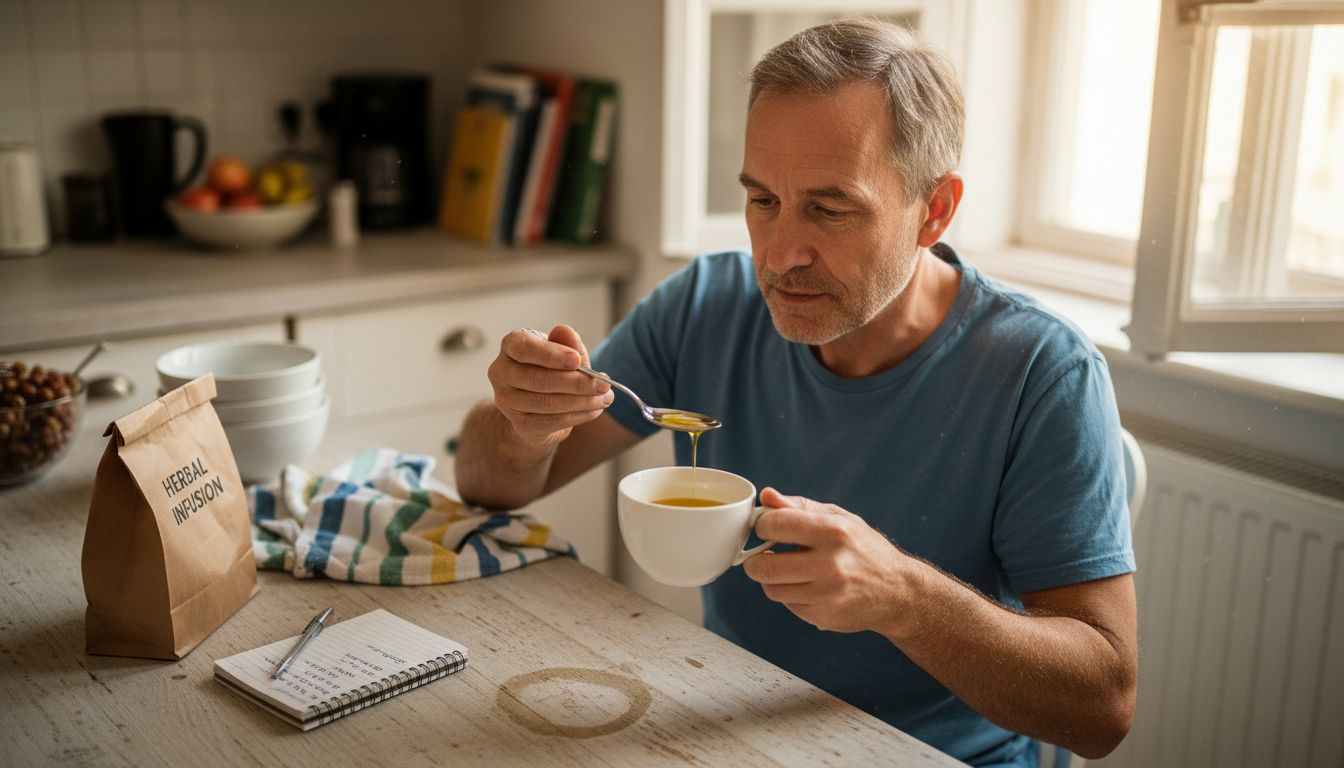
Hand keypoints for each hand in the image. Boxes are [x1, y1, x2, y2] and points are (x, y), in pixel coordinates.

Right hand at [486, 325, 612, 446]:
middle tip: (604, 384)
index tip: (577, 360)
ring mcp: (506, 400)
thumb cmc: (551, 369)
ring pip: (547, 403)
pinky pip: (552, 421)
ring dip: (582, 402)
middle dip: (576, 383)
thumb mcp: (563, 352)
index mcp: (511, 346)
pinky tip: (594, 410)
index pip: (523, 347)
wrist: (538, 406)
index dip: (551, 354)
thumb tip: (565, 331)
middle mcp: (501, 372)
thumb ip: (567, 343)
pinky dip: (578, 416)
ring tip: (605, 398)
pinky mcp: (519, 423)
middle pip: (538, 379)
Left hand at [743, 487, 918, 634]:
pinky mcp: (823, 616)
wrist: (897, 590)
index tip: (767, 528)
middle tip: (763, 556)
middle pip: (764, 567)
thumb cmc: (864, 548)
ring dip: (772, 579)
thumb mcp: (838, 518)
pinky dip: (790, 595)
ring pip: (771, 589)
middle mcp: (831, 564)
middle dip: (755, 560)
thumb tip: (765, 496)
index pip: (774, 525)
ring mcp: (827, 594)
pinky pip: (788, 604)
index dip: (763, 525)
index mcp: (833, 531)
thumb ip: (798, 506)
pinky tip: (807, 586)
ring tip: (788, 570)